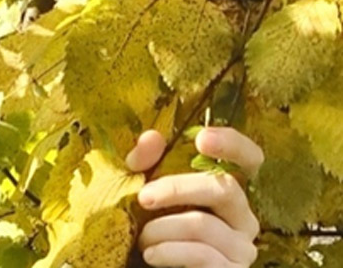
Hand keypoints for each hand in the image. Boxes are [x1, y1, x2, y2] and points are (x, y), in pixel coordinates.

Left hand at [126, 128, 263, 267]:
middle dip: (177, 189)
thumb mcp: (144, 191)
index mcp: (227, 191)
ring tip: (142, 238)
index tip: (202, 139)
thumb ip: (146, 163)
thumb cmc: (151, 227)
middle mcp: (243, 217)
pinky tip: (151, 254)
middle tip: (144, 197)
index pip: (250, 160)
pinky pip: (202, 255)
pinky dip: (170, 252)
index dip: (234, 145)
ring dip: (162, 229)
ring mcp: (242, 248)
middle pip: (224, 189)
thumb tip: (152, 137)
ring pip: (204, 224)